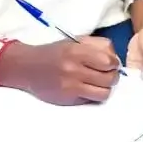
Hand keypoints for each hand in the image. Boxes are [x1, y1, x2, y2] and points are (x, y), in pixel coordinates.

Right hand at [0, 37, 120, 105]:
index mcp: (77, 51)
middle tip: (105, 74)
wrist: (27, 67)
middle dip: (112, 76)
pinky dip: (94, 95)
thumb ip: (98, 46)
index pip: (109, 61)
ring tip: (98, 83)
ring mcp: (70, 85)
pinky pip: (92, 100)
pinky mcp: (67, 98)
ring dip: (105, 88)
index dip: (114, 63)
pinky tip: (87, 89)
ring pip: (104, 93)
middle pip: (110, 78)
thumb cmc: (55, 53)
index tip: (110, 63)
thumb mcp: (75, 41)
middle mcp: (74, 68)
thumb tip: (116, 59)